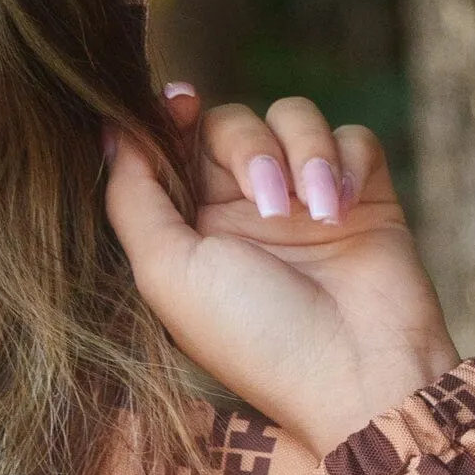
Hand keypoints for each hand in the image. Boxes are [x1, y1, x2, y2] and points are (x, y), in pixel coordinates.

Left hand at [104, 90, 453, 474]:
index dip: (171, 114)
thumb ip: (132, 198)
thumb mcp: (169, 272)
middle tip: (266, 201)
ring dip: (301, 152)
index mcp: (192, 230)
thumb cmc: (255, 335)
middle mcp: (245, 210)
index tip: (180, 102)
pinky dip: (345, 162)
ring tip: (312, 214)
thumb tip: (112, 128)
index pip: (174, 145)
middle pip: (230, 121)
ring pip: (293, 117)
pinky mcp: (362, 194)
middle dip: (244, 145)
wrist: (358, 372)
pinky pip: (351, 136)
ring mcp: (304, 200)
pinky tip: (343, 209)